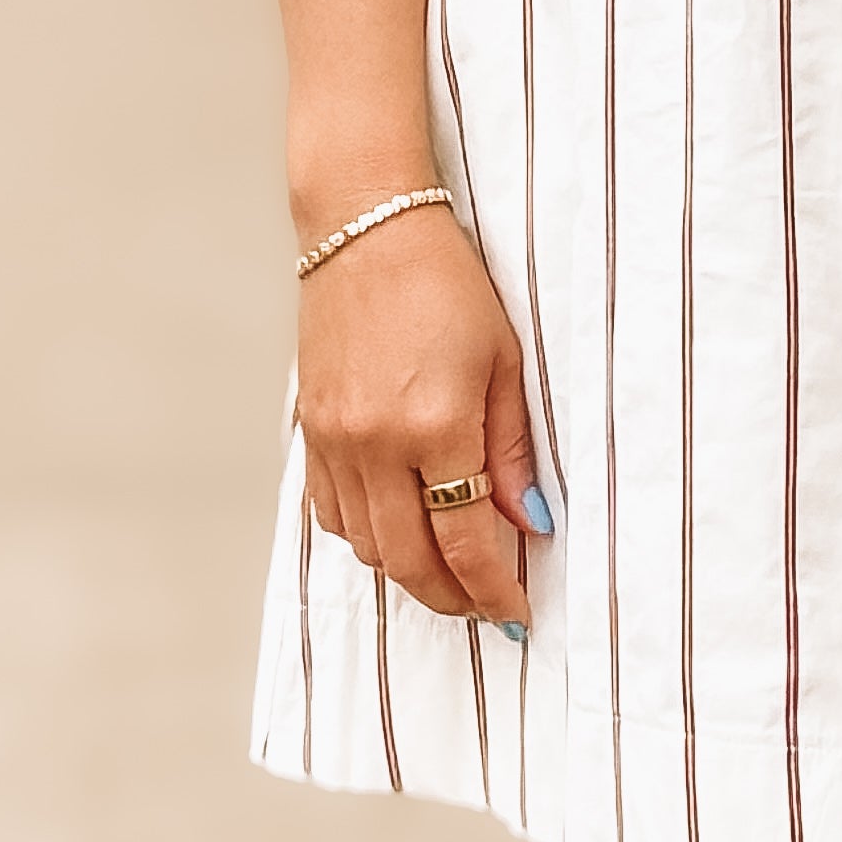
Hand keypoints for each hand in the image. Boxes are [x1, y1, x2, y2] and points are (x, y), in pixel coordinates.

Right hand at [296, 209, 546, 625]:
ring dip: (408, 574)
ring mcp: (334, 441)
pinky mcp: (309, 430)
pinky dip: (365, 539)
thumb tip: (531, 521)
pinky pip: (331, 513)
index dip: (494, 589)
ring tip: (447, 575)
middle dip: (452, 598)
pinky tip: (396, 533)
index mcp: (435, 425)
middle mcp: (376, 444)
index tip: (515, 612)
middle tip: (484, 608)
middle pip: (410, 560)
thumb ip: (512, 450)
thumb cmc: (445, 283)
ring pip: (366, 547)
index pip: (466, 542)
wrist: (366, 228)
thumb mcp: (503, 362)